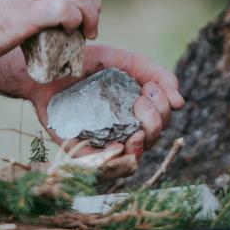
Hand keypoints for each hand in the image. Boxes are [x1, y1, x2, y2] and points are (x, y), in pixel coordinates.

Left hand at [0, 44, 184, 160]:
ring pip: (134, 159)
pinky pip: (103, 167)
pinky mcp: (82, 151)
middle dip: (155, 121)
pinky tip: (119, 144)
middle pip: (154, 139)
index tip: (150, 88)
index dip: (163, 108)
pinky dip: (115, 161)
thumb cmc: (88, 64)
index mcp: (137, 111)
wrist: (49, 68)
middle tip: (140, 100)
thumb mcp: (127, 61)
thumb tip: (180, 102)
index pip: (163, 120)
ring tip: (136, 128)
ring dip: (142, 143)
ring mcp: (104, 143)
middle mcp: (124, 130)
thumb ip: (156, 74)